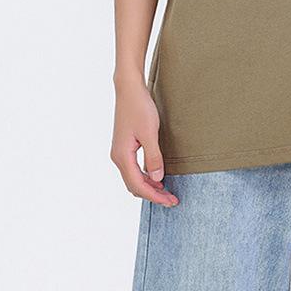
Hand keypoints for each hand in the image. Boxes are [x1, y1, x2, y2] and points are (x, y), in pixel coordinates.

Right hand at [110, 75, 177, 206]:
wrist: (129, 89)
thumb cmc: (139, 108)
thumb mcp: (150, 133)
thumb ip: (153, 157)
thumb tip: (157, 178)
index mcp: (122, 156)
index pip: (138, 185)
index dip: (155, 196)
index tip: (170, 201)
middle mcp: (118, 157)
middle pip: (134, 185)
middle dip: (153, 194)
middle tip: (171, 200)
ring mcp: (120, 152)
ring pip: (133, 178)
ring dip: (149, 186)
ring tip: (166, 191)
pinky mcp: (125, 146)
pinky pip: (134, 169)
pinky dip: (145, 176)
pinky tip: (157, 176)